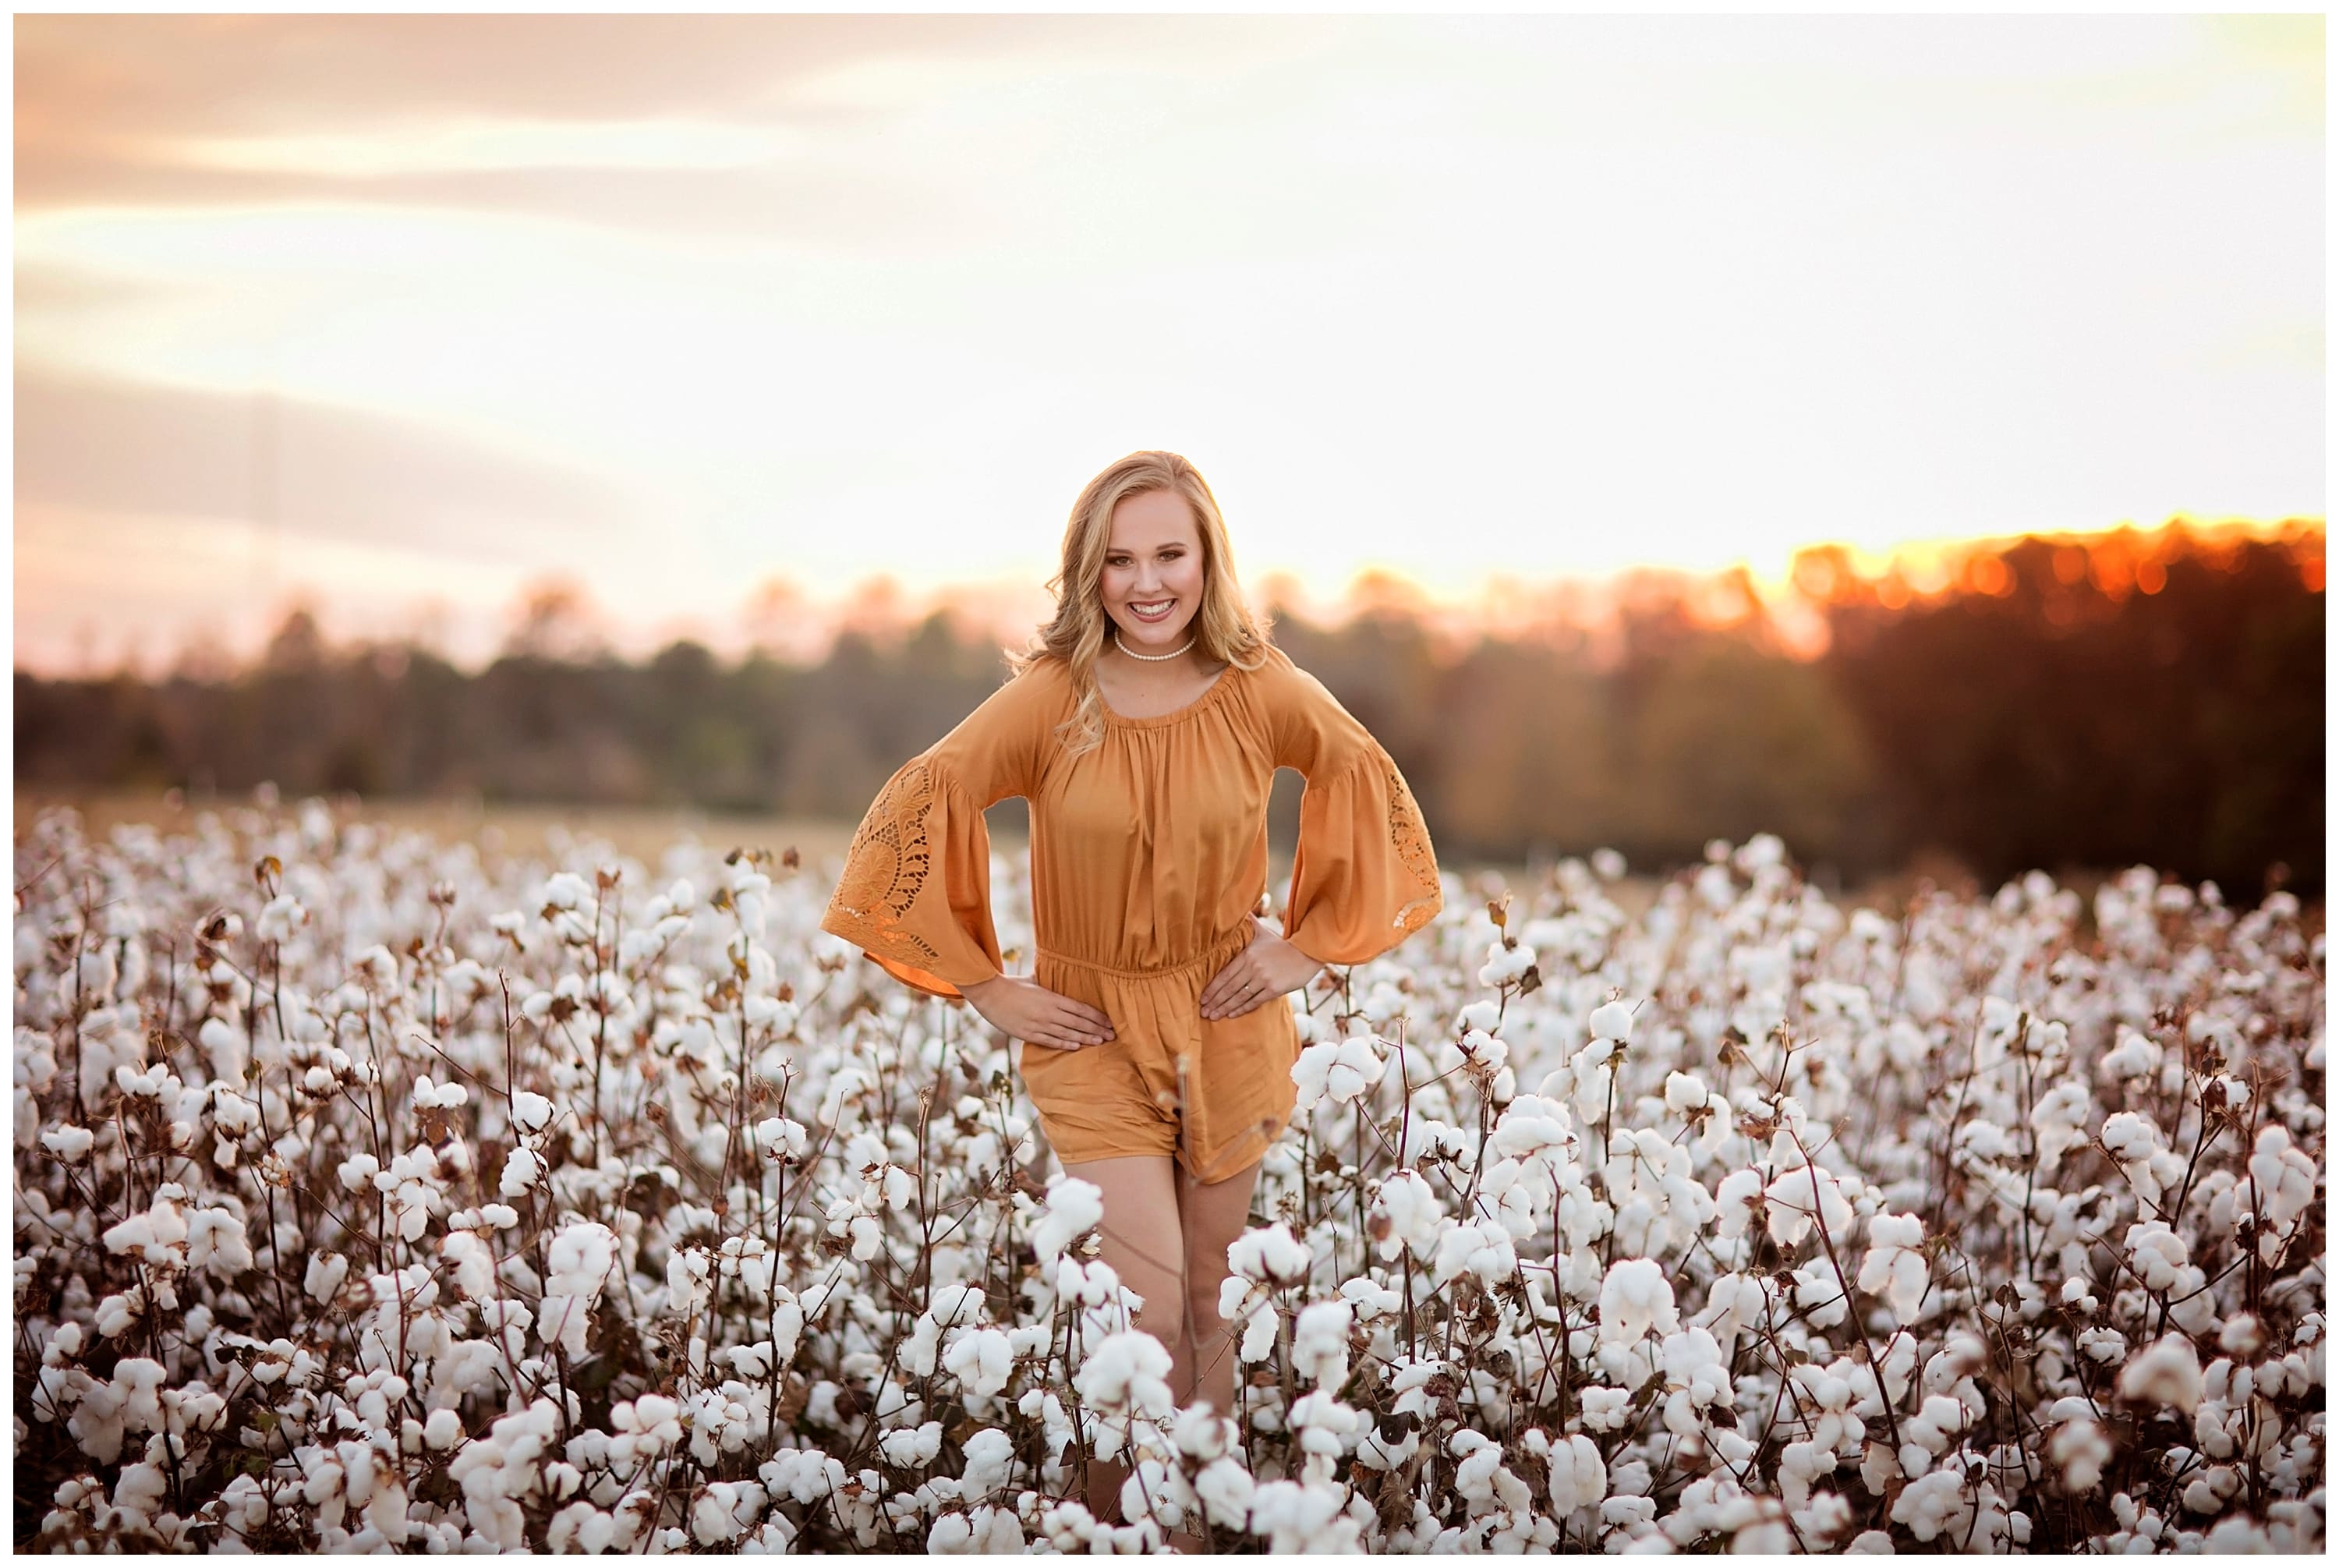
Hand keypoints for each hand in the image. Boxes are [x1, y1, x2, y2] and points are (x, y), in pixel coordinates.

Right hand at [959, 975, 1116, 1050]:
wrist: (989, 994)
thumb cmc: (1012, 985)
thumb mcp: (1034, 980)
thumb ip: (1049, 981)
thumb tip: (1060, 974)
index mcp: (1052, 997)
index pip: (1081, 1008)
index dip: (1097, 1016)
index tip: (1109, 1021)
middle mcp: (1048, 1012)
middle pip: (1079, 1023)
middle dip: (1097, 1029)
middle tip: (1112, 1035)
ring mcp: (1039, 1024)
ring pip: (1068, 1033)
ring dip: (1085, 1038)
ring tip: (1100, 1042)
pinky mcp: (1028, 1034)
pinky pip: (1050, 1041)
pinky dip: (1065, 1044)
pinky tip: (1076, 1047)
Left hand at [1199, 920, 1325, 1020]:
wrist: (1307, 953)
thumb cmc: (1282, 945)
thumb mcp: (1263, 932)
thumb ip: (1249, 924)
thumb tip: (1239, 911)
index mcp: (1247, 954)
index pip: (1224, 974)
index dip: (1212, 987)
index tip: (1202, 997)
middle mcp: (1253, 967)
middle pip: (1229, 987)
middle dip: (1214, 1001)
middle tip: (1202, 1011)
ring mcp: (1264, 979)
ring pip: (1239, 996)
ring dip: (1224, 1008)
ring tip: (1212, 1016)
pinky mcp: (1274, 989)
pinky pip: (1254, 1002)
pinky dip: (1241, 1009)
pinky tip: (1231, 1015)